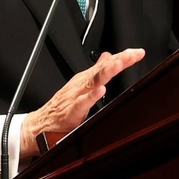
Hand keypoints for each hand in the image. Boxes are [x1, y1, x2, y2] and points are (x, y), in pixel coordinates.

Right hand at [20, 48, 146, 161]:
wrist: (40, 125)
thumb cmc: (61, 107)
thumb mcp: (82, 85)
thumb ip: (97, 71)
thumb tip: (108, 56)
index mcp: (85, 79)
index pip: (106, 64)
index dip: (123, 57)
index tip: (138, 52)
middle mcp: (81, 85)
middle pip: (102, 69)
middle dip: (119, 61)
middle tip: (133, 54)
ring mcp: (75, 97)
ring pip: (93, 82)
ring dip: (106, 72)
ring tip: (118, 64)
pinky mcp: (70, 112)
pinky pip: (81, 103)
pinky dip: (91, 97)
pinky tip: (101, 91)